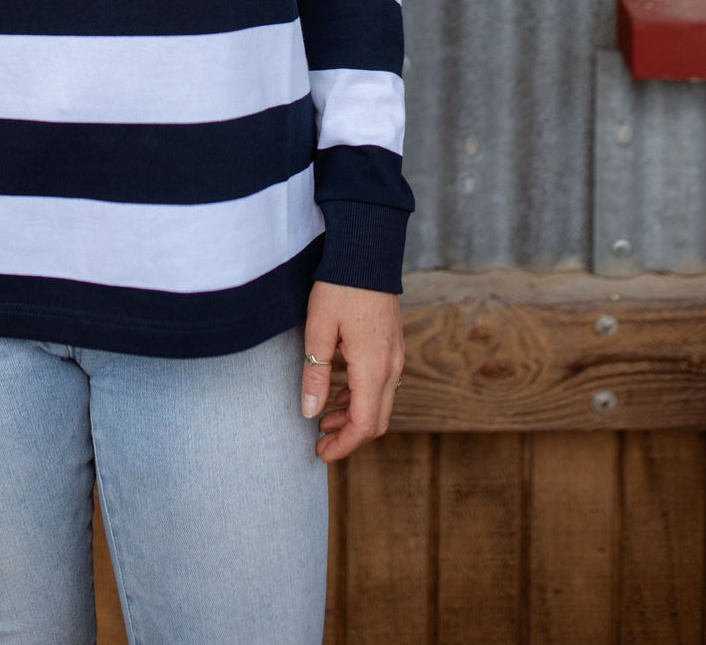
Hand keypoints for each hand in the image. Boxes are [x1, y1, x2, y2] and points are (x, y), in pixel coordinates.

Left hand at [302, 282, 404, 462]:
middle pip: (376, 420)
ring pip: (381, 402)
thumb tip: (310, 412)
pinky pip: (383, 383)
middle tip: (320, 440)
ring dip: (355, 416)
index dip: (344, 445)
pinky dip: (363, 396)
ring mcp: (396, 356)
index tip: (321, 453)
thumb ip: (315, 374)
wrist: (367, 252)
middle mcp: (391, 367)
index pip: (364, 424)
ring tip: (325, 416)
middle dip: (349, 435)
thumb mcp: (318, 330)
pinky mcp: (393, 345)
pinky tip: (341, 391)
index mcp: (373, 367)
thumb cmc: (340, 288)